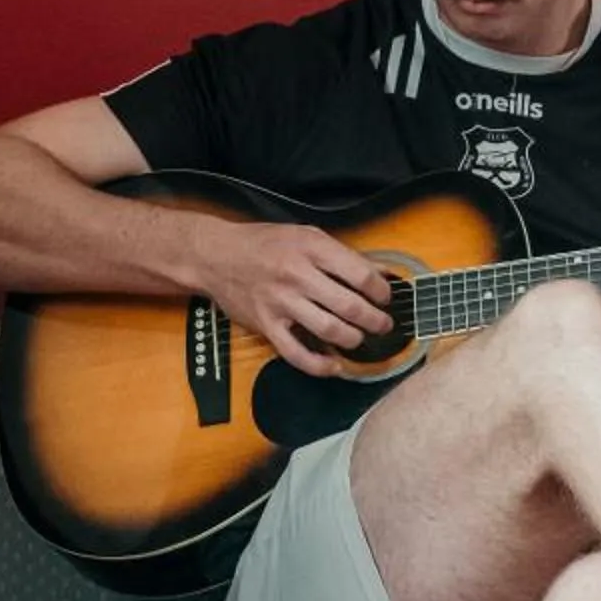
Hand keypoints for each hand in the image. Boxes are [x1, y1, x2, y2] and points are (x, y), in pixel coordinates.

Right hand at [197, 222, 395, 376]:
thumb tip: (379, 274)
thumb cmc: (264, 244)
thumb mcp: (304, 235)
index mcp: (311, 248)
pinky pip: (298, 354)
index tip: (385, 298)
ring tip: (360, 338)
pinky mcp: (266, 325)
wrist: (214, 255)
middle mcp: (296, 275)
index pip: (361, 275)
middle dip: (375, 321)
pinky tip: (334, 366)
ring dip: (353, 340)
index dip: (381, 291)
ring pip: (329, 330)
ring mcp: (280, 303)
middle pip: (350, 307)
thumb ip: (339, 254)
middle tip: (383, 325)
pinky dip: (320, 366)